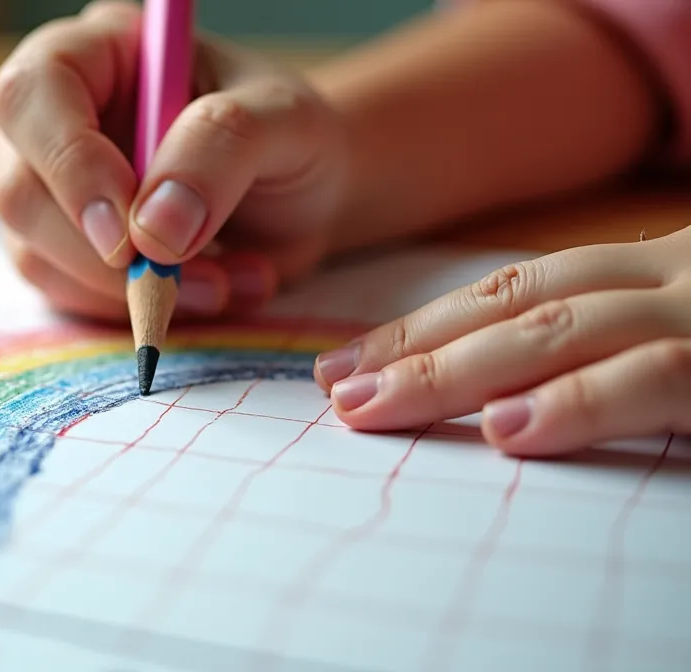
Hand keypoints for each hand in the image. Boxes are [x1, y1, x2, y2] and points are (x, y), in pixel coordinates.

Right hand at [0, 0, 349, 321]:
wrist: (304, 196)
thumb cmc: (289, 138)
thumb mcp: (283, 120)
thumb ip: (221, 148)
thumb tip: (152, 228)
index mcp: (99, 50)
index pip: (35, 93)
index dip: (69, 163)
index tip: (129, 231)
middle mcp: (55, 115)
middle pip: (18, 188)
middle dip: (101, 253)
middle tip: (179, 274)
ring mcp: (48, 186)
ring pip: (34, 254)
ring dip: (128, 291)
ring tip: (222, 282)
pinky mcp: (59, 248)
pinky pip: (64, 294)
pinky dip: (133, 310)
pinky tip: (204, 291)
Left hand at [315, 225, 690, 455]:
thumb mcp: (686, 349)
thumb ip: (614, 363)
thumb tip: (501, 414)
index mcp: (659, 275)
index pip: (519, 292)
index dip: (426, 328)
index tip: (346, 366)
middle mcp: (675, 279)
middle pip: (519, 303)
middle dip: (415, 346)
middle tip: (335, 390)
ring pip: (562, 329)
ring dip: (458, 370)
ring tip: (376, 406)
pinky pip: (654, 375)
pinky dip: (575, 401)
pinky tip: (505, 428)